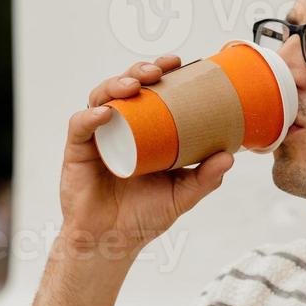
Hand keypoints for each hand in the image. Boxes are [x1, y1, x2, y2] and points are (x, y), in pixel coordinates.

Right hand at [59, 55, 234, 259]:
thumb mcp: (181, 196)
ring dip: (116, 84)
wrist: (111, 242)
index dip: (162, 72)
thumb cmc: (144, 216)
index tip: (179, 62)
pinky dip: (91, 115)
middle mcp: (119, 127)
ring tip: (135, 85)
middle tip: (159, 71)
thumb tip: (229, 156)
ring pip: (101, 97)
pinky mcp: (77, 150)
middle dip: (140, 71)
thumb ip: (204, 179)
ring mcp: (97, 136)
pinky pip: (80, 125)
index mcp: (143, 130)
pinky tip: (106, 113)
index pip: (151, 92)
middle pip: (125, 87)